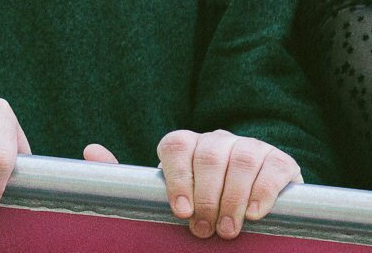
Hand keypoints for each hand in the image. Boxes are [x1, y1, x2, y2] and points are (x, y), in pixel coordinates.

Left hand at [96, 130, 299, 237]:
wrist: (248, 202)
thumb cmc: (199, 203)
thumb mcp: (167, 197)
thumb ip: (130, 181)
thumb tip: (91, 150)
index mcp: (187, 145)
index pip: (176, 144)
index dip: (177, 176)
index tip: (180, 211)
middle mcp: (218, 140)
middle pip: (211, 154)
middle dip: (208, 196)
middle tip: (206, 230)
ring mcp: (251, 146)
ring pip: (243, 158)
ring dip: (234, 198)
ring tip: (228, 230)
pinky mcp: (279, 160)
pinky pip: (273, 167)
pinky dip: (263, 191)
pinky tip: (255, 214)